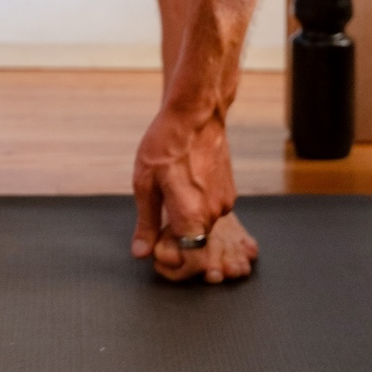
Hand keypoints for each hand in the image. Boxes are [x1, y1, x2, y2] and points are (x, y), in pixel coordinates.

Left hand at [131, 103, 254, 283]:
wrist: (196, 113)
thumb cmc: (166, 144)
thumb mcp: (145, 183)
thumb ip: (146, 222)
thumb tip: (141, 252)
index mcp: (192, 216)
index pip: (184, 258)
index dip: (167, 251)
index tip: (156, 235)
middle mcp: (214, 214)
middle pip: (194, 241)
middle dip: (176, 232)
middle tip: (160, 205)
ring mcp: (226, 202)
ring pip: (203, 224)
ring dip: (188, 215)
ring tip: (173, 187)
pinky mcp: (230, 191)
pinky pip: (212, 208)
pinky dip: (199, 203)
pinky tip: (187, 181)